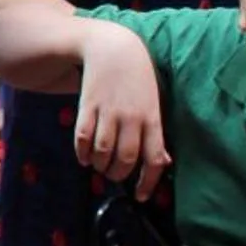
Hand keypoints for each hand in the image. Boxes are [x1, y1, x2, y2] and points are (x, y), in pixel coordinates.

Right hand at [73, 29, 168, 200]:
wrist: (113, 48)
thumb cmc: (138, 78)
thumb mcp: (153, 103)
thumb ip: (155, 132)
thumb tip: (163, 162)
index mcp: (152, 118)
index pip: (154, 159)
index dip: (147, 182)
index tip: (140, 196)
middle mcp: (132, 117)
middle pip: (126, 159)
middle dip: (119, 175)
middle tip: (115, 176)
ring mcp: (108, 111)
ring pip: (104, 151)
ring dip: (100, 166)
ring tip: (100, 167)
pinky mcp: (88, 105)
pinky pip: (83, 136)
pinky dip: (82, 152)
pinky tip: (84, 157)